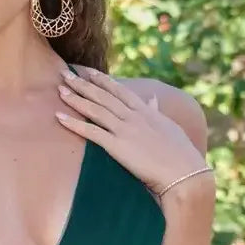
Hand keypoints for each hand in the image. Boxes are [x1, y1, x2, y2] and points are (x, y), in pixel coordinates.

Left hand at [55, 66, 211, 197]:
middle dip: (83, 84)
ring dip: (76, 99)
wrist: (184, 173)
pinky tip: (60, 117)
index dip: (102, 80)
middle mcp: (133, 116)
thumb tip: (152, 100)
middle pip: (103, 96)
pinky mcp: (118, 146)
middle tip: (65, 74)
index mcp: (146, 111)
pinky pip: (91, 132)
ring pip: (95, 110)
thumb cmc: (181, 154)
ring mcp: (125, 130)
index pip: (120, 90)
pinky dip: (74, 124)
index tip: (88, 71)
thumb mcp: (169, 127)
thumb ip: (157, 112)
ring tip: (60, 90)